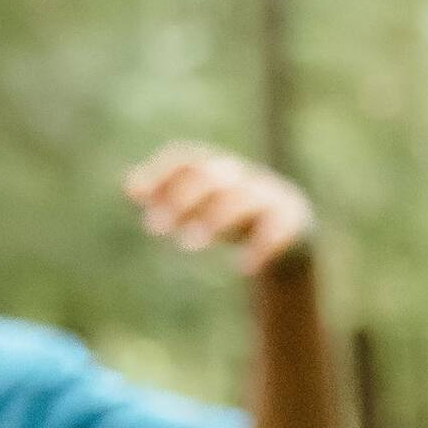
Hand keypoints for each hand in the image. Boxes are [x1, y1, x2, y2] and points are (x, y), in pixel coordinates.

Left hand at [124, 143, 315, 277]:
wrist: (296, 232)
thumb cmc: (236, 218)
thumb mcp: (203, 206)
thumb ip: (171, 197)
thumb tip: (130, 189)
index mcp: (221, 168)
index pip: (189, 159)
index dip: (161, 174)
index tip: (136, 196)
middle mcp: (245, 178)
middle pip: (211, 178)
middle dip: (181, 200)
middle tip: (154, 229)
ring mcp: (271, 200)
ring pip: (241, 202)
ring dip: (213, 220)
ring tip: (188, 246)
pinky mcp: (295, 226)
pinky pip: (277, 233)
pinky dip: (261, 249)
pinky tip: (244, 268)